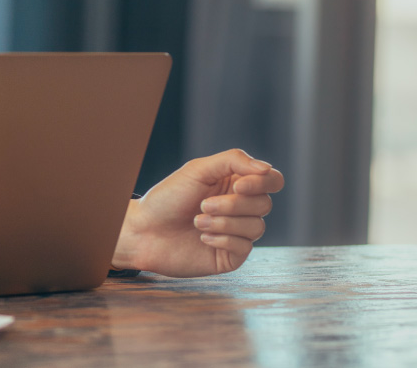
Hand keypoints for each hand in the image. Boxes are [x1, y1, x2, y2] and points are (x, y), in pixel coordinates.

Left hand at [112, 149, 283, 277]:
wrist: (144, 231)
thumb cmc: (168, 198)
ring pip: (257, 226)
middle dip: (233, 205)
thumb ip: (234, 161)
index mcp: (236, 184)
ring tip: (197, 221)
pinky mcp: (230, 256)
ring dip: (224, 223)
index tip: (238, 186)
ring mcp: (237, 233)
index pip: (272, 180)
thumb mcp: (198, 170)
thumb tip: (267, 169)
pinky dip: (223, 239)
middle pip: (264, 204)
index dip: (262, 183)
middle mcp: (241, 208)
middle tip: (203, 205)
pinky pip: (245, 247)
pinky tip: (202, 237)